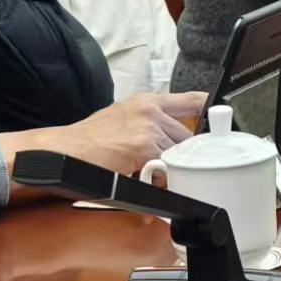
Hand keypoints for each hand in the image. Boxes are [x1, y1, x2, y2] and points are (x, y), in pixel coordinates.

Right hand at [0, 92, 205, 179]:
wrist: (59, 151)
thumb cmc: (87, 143)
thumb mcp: (121, 121)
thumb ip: (148, 127)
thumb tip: (171, 145)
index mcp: (146, 102)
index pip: (191, 100)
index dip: (209, 108)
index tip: (222, 115)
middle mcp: (150, 111)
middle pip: (188, 137)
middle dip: (181, 157)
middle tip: (163, 169)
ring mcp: (148, 128)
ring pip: (178, 155)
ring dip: (169, 170)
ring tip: (146, 175)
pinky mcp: (142, 147)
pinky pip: (165, 170)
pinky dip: (159, 181)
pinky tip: (142, 180)